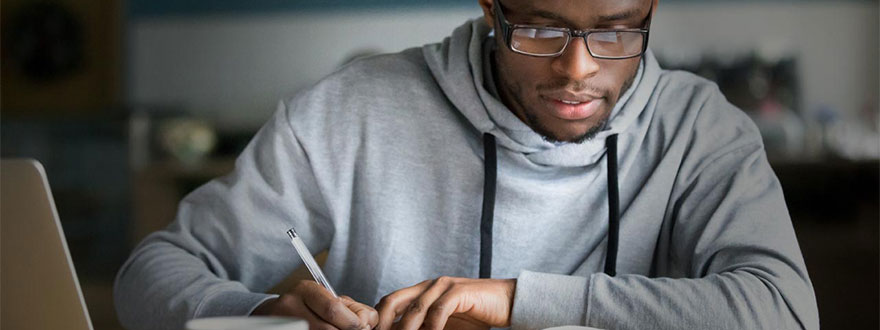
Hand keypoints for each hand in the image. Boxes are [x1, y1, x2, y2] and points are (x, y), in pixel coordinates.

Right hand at [252, 280, 377, 329]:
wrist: (275, 315)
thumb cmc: (309, 306)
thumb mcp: (327, 298)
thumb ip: (351, 307)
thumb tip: (368, 321)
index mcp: (306, 290)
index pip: (333, 309)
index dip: (353, 322)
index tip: (363, 326)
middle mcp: (292, 306)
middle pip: (329, 329)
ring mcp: (287, 323)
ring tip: (340, 329)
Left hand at [374, 276, 515, 329]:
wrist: (507, 302)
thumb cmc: (476, 316)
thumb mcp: (443, 324)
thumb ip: (424, 328)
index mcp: (421, 291)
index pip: (390, 303)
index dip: (378, 320)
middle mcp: (429, 286)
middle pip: (393, 301)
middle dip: (383, 323)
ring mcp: (443, 286)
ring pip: (415, 309)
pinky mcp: (459, 292)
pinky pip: (439, 311)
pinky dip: (432, 327)